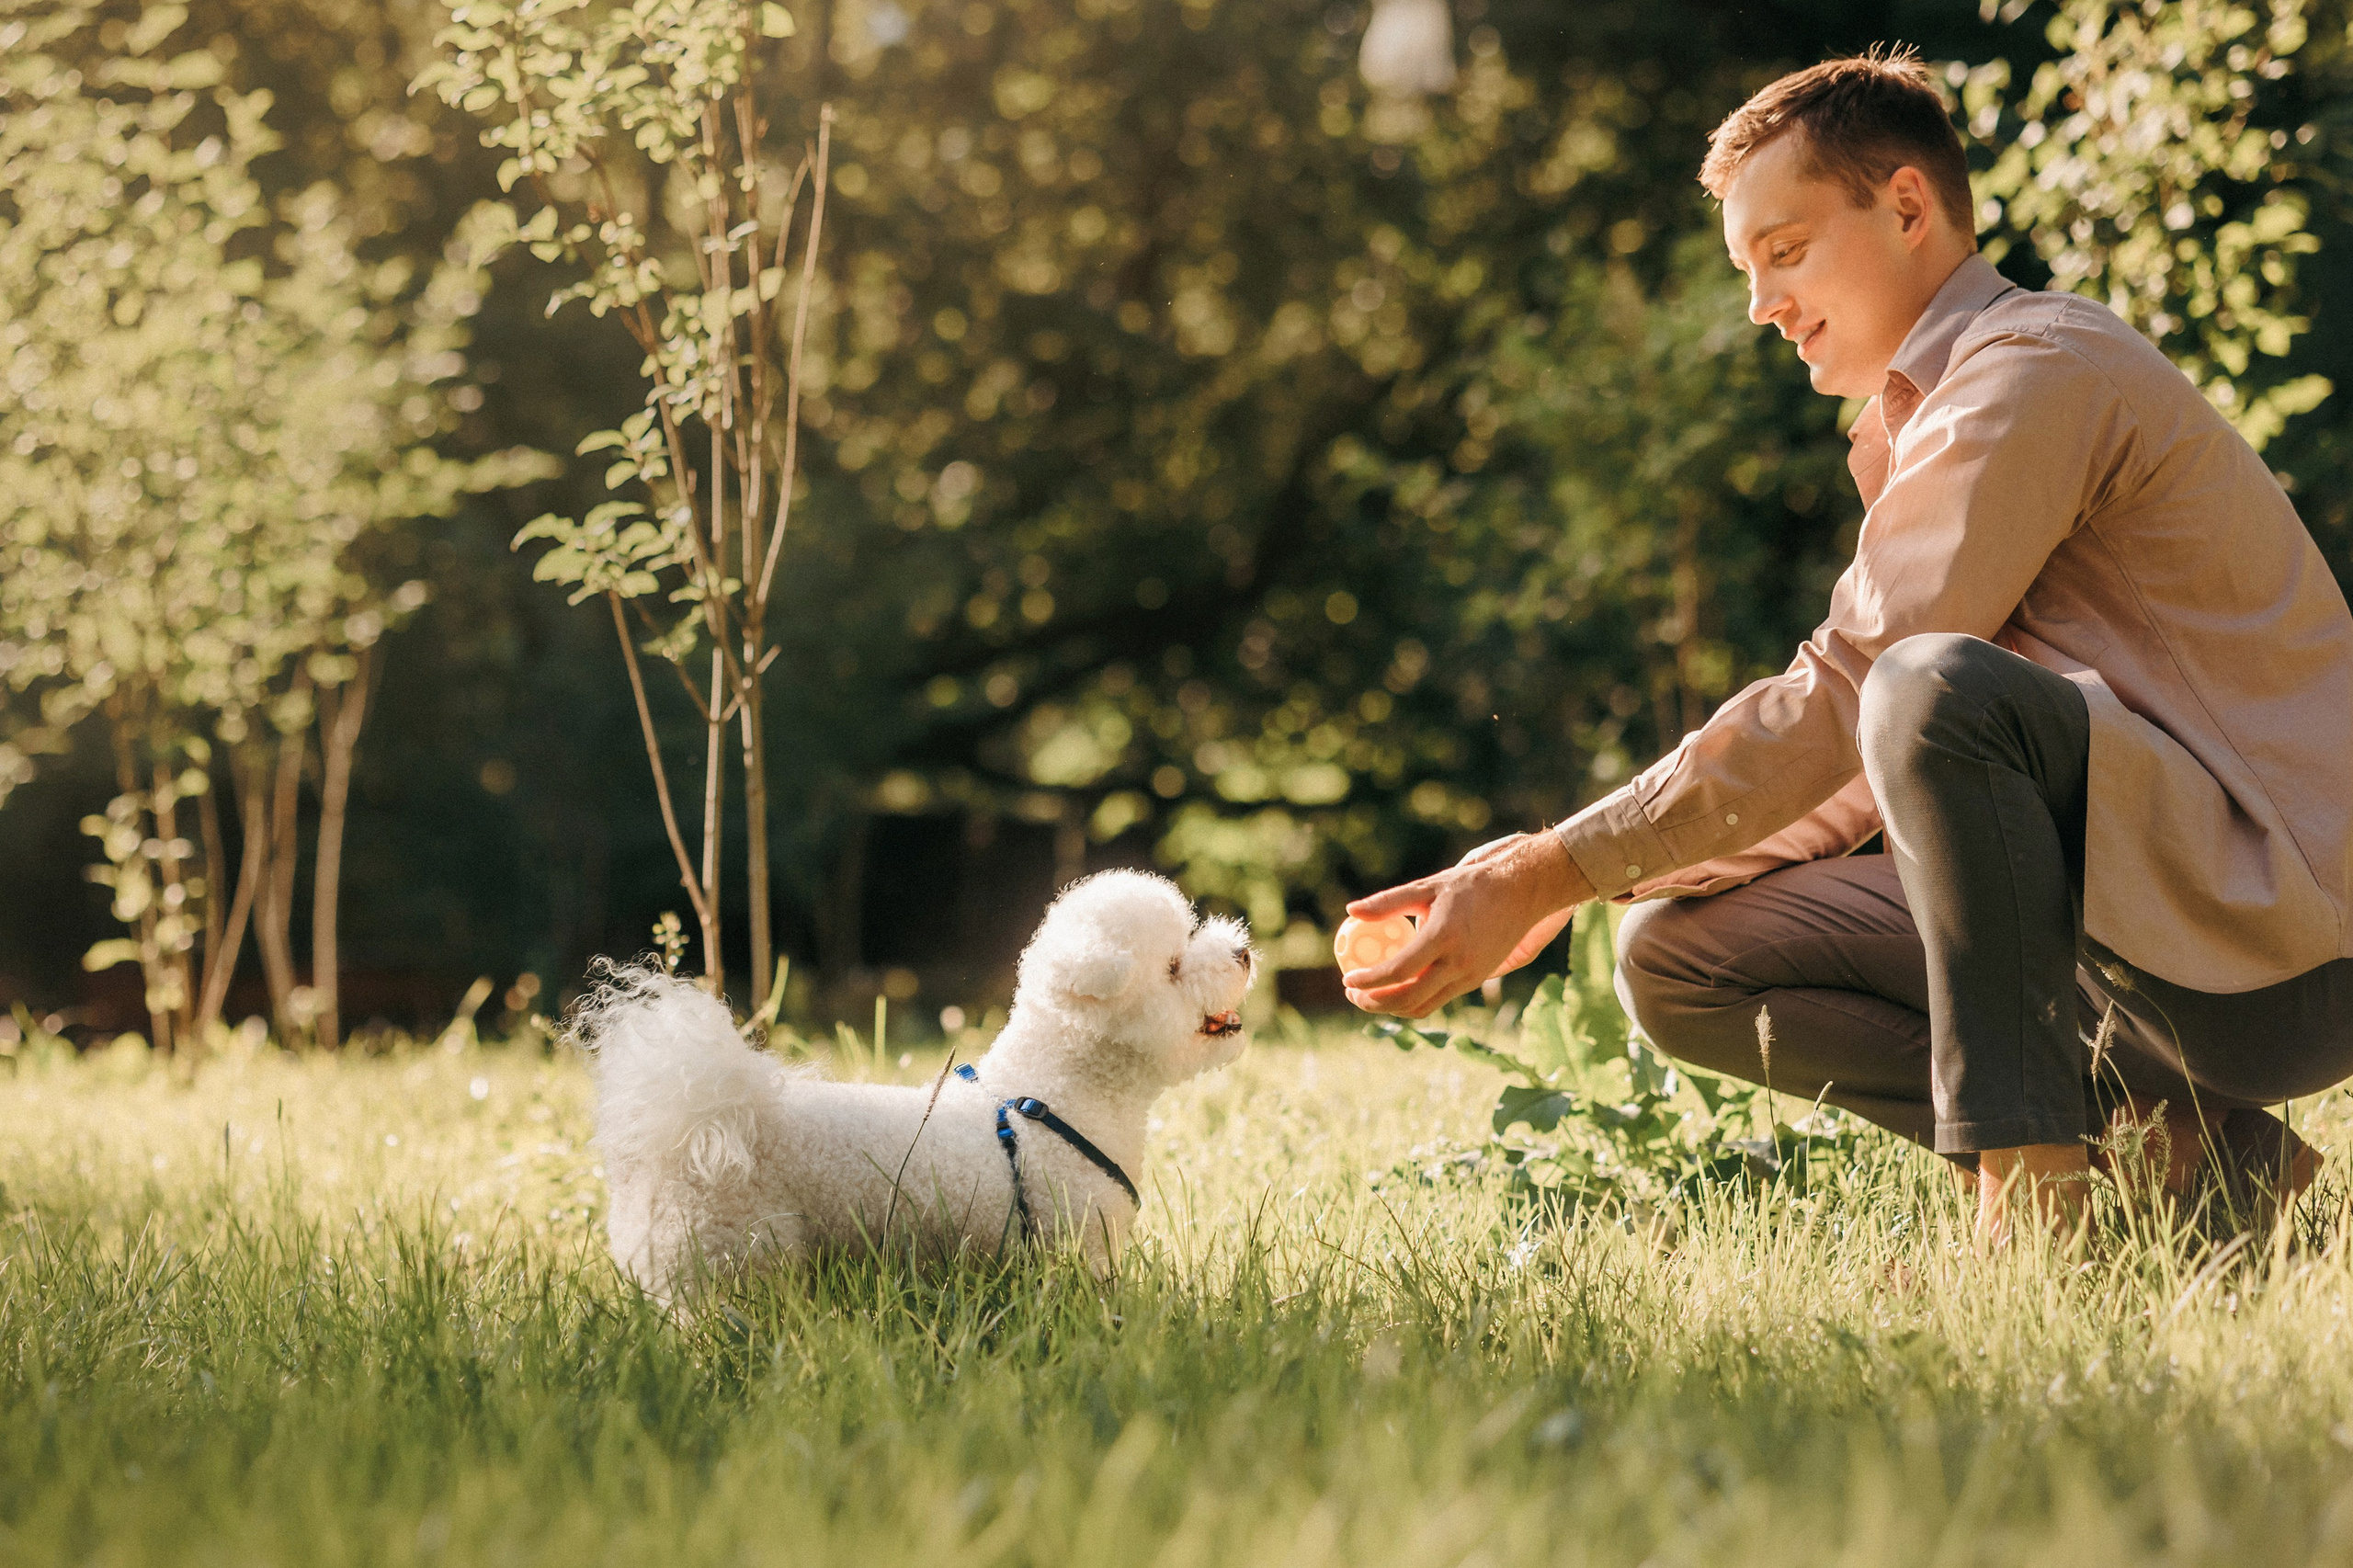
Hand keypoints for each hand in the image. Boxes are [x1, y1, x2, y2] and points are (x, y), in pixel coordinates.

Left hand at [1341, 831, 1591, 1017]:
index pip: (1399, 970)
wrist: (1522, 892)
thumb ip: (1388, 902)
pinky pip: (1439, 999)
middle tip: (1352, 995)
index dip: (1369, 980)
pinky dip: (1414, 1002)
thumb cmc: (1472, 885)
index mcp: (1444, 936)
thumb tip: (1351, 911)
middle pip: (1408, 998)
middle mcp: (1458, 962)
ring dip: (1392, 1008)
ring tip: (1368, 997)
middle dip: (1374, 1003)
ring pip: (1424, 1006)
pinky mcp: (1477, 979)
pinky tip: (1397, 990)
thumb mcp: (1428, 886)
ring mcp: (1470, 975)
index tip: (1347, 979)